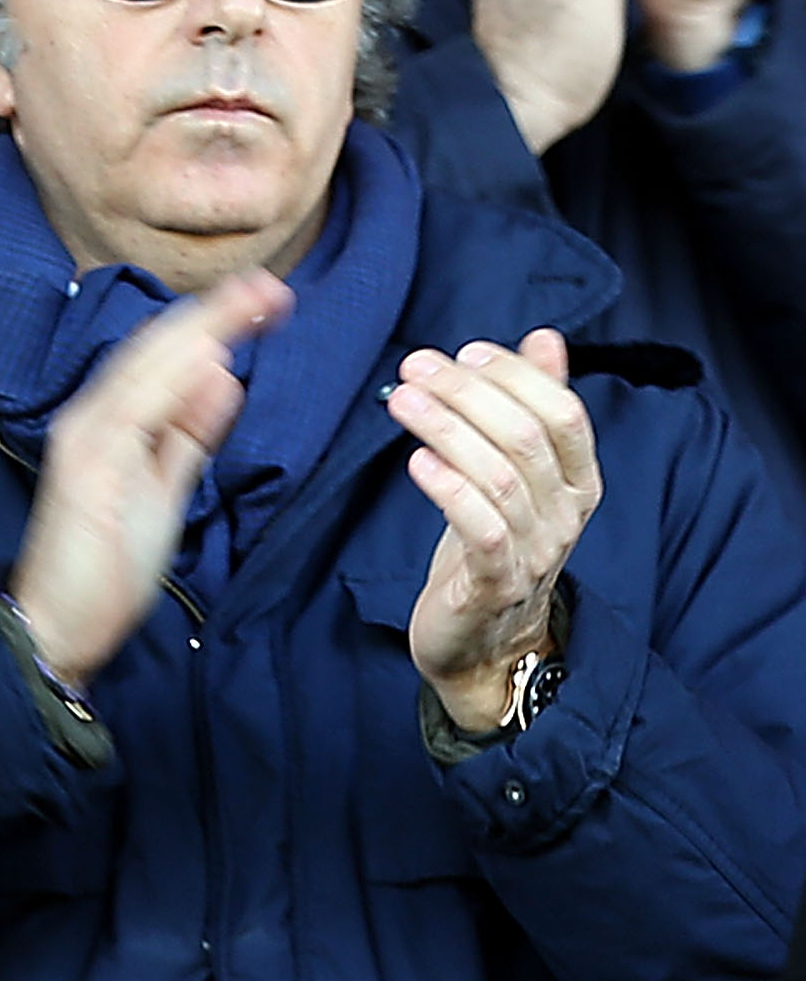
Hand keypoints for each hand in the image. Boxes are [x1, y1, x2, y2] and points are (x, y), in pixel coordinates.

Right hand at [5, 275, 290, 690]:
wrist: (57, 622)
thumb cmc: (105, 563)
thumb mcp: (162, 488)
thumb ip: (188, 434)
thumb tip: (222, 377)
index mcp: (108, 421)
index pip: (163, 359)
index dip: (213, 325)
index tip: (265, 302)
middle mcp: (90, 418)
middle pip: (156, 350)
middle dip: (215, 316)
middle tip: (273, 287)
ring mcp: (85, 438)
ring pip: (146, 368)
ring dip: (200, 332)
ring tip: (250, 303)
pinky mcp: (88, 466)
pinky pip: (134, 410)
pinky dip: (170, 380)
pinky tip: (208, 356)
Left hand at [396, 329, 600, 731]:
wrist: (483, 642)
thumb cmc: (493, 546)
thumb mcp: (516, 473)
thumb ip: (533, 405)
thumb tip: (545, 338)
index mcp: (578, 481)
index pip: (564, 414)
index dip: (517, 377)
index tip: (466, 351)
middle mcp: (565, 514)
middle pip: (527, 438)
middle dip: (469, 394)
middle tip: (417, 367)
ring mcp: (535, 551)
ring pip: (499, 477)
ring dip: (446, 429)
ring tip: (402, 400)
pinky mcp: (494, 583)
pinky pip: (482, 529)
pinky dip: (450, 489)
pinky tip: (416, 461)